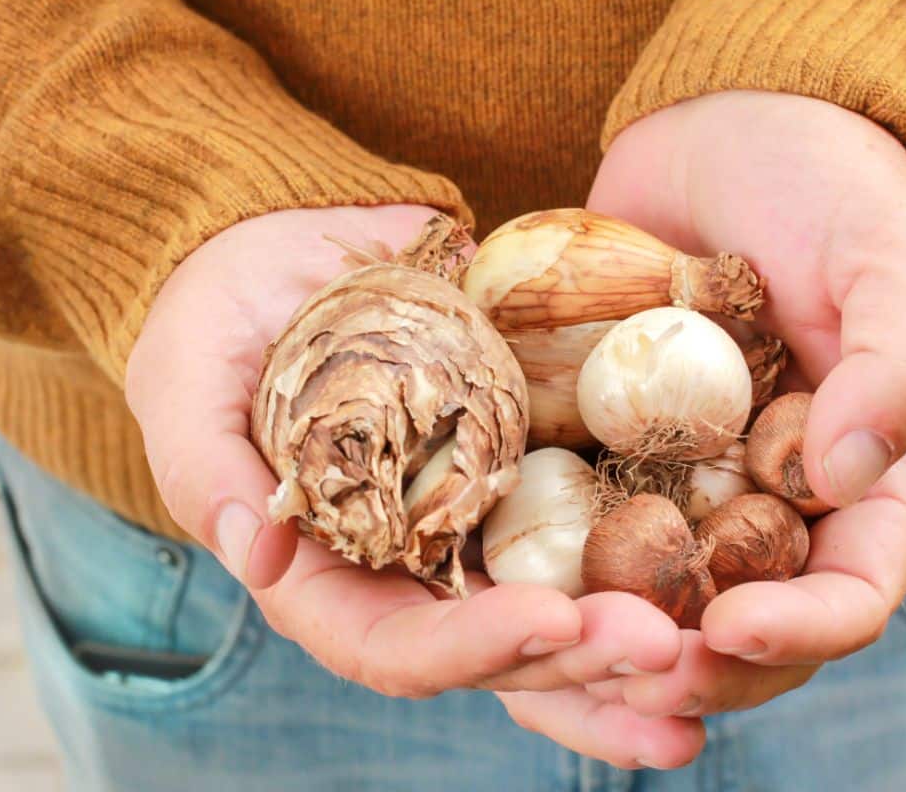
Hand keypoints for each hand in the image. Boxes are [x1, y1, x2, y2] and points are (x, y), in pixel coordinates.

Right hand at [124, 205, 686, 736]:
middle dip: (578, 662)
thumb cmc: (222, 310)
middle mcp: (413, 572)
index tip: (548, 621)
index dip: (468, 650)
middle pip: (498, 653)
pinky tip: (718, 588)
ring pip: (560, 617)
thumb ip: (208, 466)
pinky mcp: (531, 475)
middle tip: (664, 652)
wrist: (294, 242)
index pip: (392, 647)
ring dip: (629, 649)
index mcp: (329, 575)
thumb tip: (260, 555)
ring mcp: (478, 528)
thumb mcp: (187, 374)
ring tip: (708, 658)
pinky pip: (595, 532)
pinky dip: (650, 563)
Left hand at [569, 91, 905, 718]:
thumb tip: (850, 472)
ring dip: (609, 641)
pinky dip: (546, 567)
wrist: (732, 129)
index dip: (798, 630)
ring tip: (554, 651)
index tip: (730, 627)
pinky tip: (496, 587)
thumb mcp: (889, 259)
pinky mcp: (609, 449)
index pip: (849, 593)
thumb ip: (895, 364)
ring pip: (653, 599)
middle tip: (627, 672)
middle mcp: (773, 503)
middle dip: (692, 664)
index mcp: (864, 483)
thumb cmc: (833, 187)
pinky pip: (578, 526)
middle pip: (744, 626)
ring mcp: (688, 481)